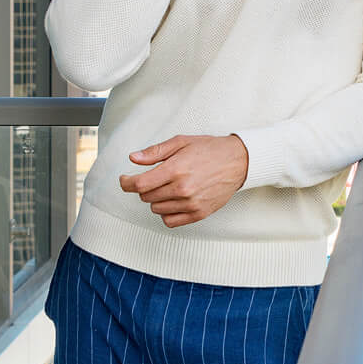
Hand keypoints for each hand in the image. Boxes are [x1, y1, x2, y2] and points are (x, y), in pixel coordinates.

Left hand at [118, 133, 249, 227]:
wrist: (238, 161)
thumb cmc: (210, 150)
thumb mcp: (181, 142)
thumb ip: (155, 152)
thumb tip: (134, 158)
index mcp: (175, 169)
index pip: (140, 184)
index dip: (127, 183)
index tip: (125, 180)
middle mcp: (182, 189)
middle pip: (146, 197)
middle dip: (144, 188)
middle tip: (153, 178)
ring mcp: (191, 203)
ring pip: (156, 209)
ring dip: (156, 199)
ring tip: (167, 187)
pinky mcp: (199, 213)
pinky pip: (170, 221)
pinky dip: (166, 213)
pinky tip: (172, 201)